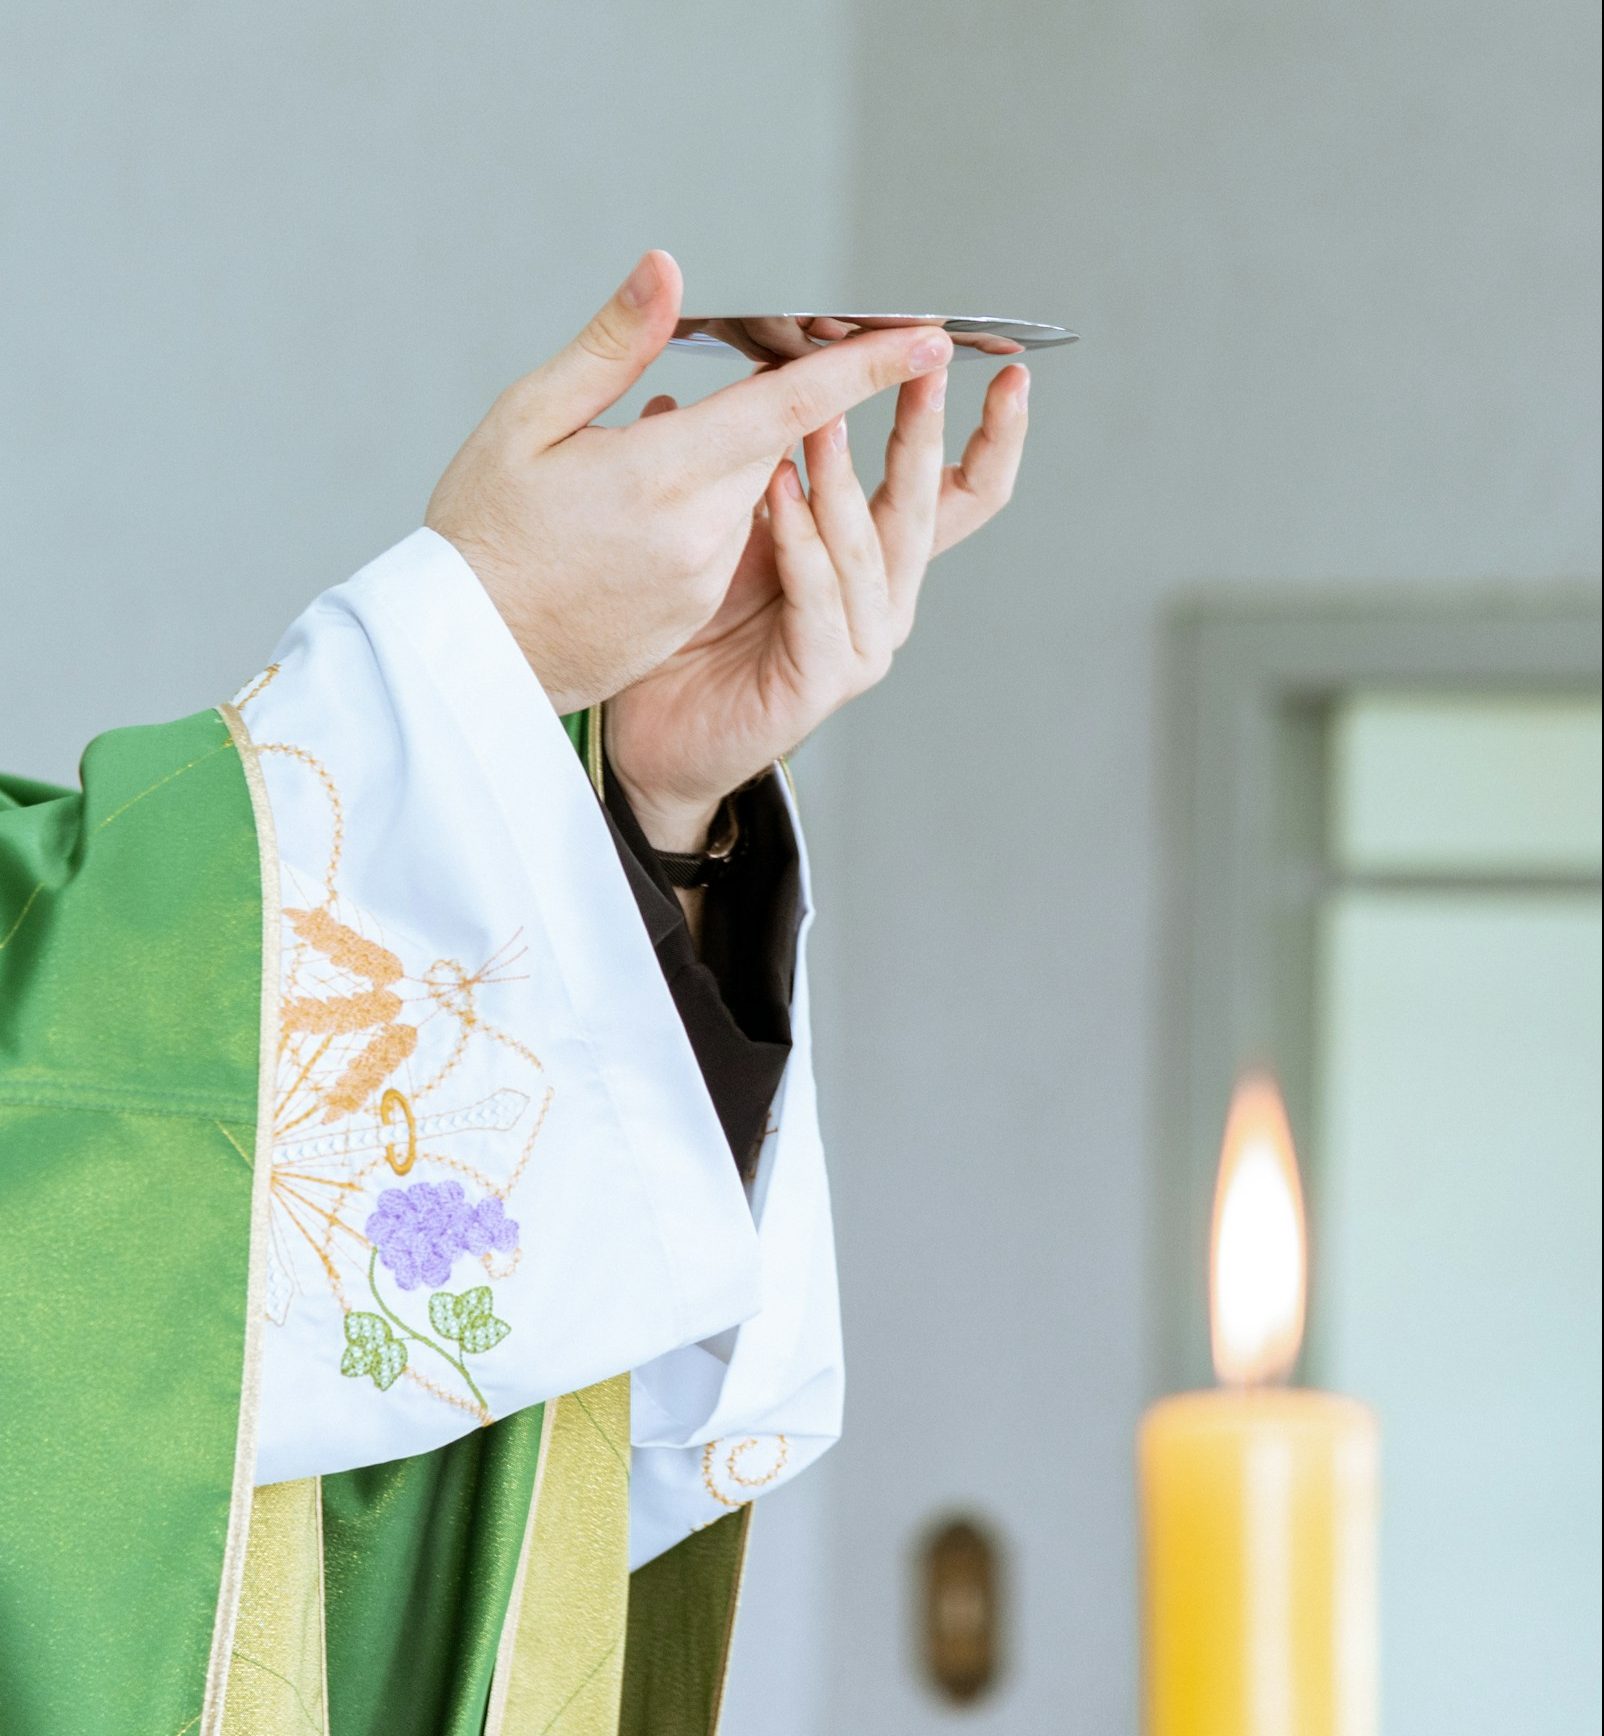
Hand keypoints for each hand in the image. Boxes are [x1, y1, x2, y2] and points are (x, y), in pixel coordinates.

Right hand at [426, 251, 954, 713]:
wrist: (468, 653)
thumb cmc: (483, 531)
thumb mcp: (525, 421)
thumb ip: (608, 347)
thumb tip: (666, 272)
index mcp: (658, 476)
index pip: (789, 410)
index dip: (865, 369)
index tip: (927, 340)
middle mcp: (697, 534)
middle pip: (777, 448)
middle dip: (779, 407)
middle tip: (748, 369)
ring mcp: (700, 582)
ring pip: (753, 495)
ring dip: (729, 461)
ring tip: (649, 459)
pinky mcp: (693, 613)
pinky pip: (727, 542)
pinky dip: (707, 511)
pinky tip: (640, 510)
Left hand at [605, 362, 1030, 849]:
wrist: (658, 734)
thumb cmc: (696, 636)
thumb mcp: (739, 530)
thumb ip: (765, 465)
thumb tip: (758, 375)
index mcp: (877, 561)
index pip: (958, 493)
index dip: (994, 438)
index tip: (1007, 375)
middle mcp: (883, 601)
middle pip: (930, 508)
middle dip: (924, 432)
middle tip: (922, 364)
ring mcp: (861, 644)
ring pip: (872, 547)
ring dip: (846, 476)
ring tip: (823, 412)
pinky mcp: (824, 677)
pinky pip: (820, 597)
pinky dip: (801, 541)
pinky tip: (780, 493)